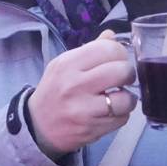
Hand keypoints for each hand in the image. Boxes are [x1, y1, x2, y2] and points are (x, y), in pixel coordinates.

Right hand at [24, 31, 136, 159]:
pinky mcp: (92, 129)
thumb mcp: (64, 64)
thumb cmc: (54, 90)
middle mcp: (75, 85)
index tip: (117, 59)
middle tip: (123, 77)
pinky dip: (121, 114)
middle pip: (122, 71)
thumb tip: (112, 36)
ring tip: (119, 97)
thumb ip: (89, 49)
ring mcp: (84, 110)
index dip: (119, 53)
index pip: (108, 49)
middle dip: (128, 73)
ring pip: (126, 99)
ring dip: (128, 97)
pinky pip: (122, 119)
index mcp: (68, 64)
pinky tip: (111, 111)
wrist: (38, 125)